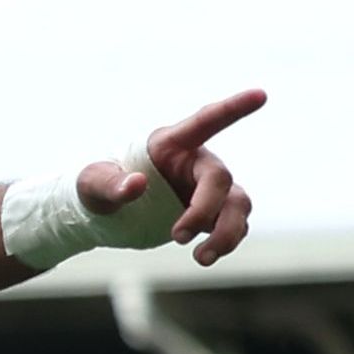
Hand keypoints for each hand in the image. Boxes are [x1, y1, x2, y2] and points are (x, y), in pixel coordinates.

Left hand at [85, 89, 266, 265]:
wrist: (105, 214)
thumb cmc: (96, 188)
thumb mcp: (92, 184)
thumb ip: (110, 184)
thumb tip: (136, 185)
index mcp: (169, 144)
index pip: (205, 121)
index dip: (233, 108)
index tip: (261, 94)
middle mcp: (195, 163)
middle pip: (220, 179)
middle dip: (204, 210)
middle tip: (178, 237)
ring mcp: (207, 188)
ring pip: (237, 205)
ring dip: (227, 232)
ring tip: (202, 259)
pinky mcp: (211, 213)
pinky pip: (235, 224)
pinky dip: (227, 241)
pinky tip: (206, 255)